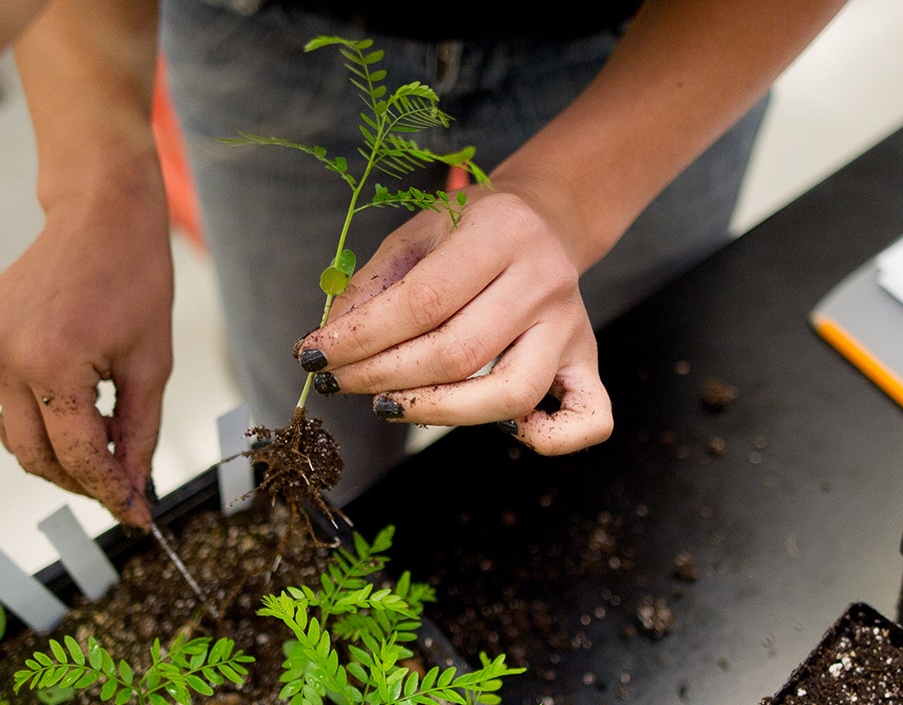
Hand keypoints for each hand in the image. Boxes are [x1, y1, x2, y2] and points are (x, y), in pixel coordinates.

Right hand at [0, 200, 171, 528]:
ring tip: (96, 433)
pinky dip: (30, 412)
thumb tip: (132, 493)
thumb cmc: (135, 281)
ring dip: (52, 448)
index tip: (136, 513)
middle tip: (117, 481)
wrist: (98, 214)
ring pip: (10, 434)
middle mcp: (4, 355)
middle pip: (34, 457)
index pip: (78, 457)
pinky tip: (66, 393)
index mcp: (53, 362)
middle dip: (79, 480)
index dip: (110, 492)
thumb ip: (138, 435)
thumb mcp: (152, 364)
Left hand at [296, 188, 613, 454]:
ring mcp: (571, 325)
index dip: (361, 338)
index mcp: (501, 231)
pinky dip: (548, 439)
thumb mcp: (417, 232)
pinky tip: (502, 431)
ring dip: (438, 411)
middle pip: (459, 353)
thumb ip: (372, 285)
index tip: (314, 356)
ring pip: (511, 392)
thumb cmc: (471, 228)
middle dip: (384, 377)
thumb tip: (329, 345)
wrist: (545, 217)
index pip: (423, 302)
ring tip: (388, 405)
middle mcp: (544, 279)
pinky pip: (588, 418)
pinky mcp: (587, 359)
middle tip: (341, 383)